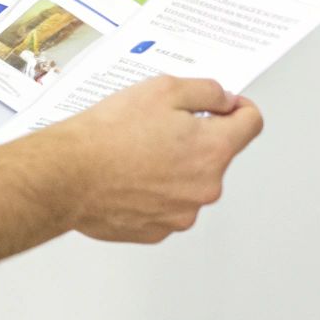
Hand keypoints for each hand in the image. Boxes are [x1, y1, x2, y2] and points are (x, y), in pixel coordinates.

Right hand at [40, 76, 263, 242]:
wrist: (67, 175)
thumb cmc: (108, 135)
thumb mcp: (164, 89)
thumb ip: (207, 91)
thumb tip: (226, 100)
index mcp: (213, 149)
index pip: (252, 123)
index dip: (238, 108)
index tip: (223, 106)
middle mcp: (206, 186)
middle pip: (217, 155)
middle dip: (197, 139)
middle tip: (158, 127)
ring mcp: (182, 213)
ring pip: (191, 182)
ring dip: (175, 167)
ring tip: (137, 153)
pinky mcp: (158, 230)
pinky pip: (168, 205)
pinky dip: (155, 191)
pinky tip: (129, 177)